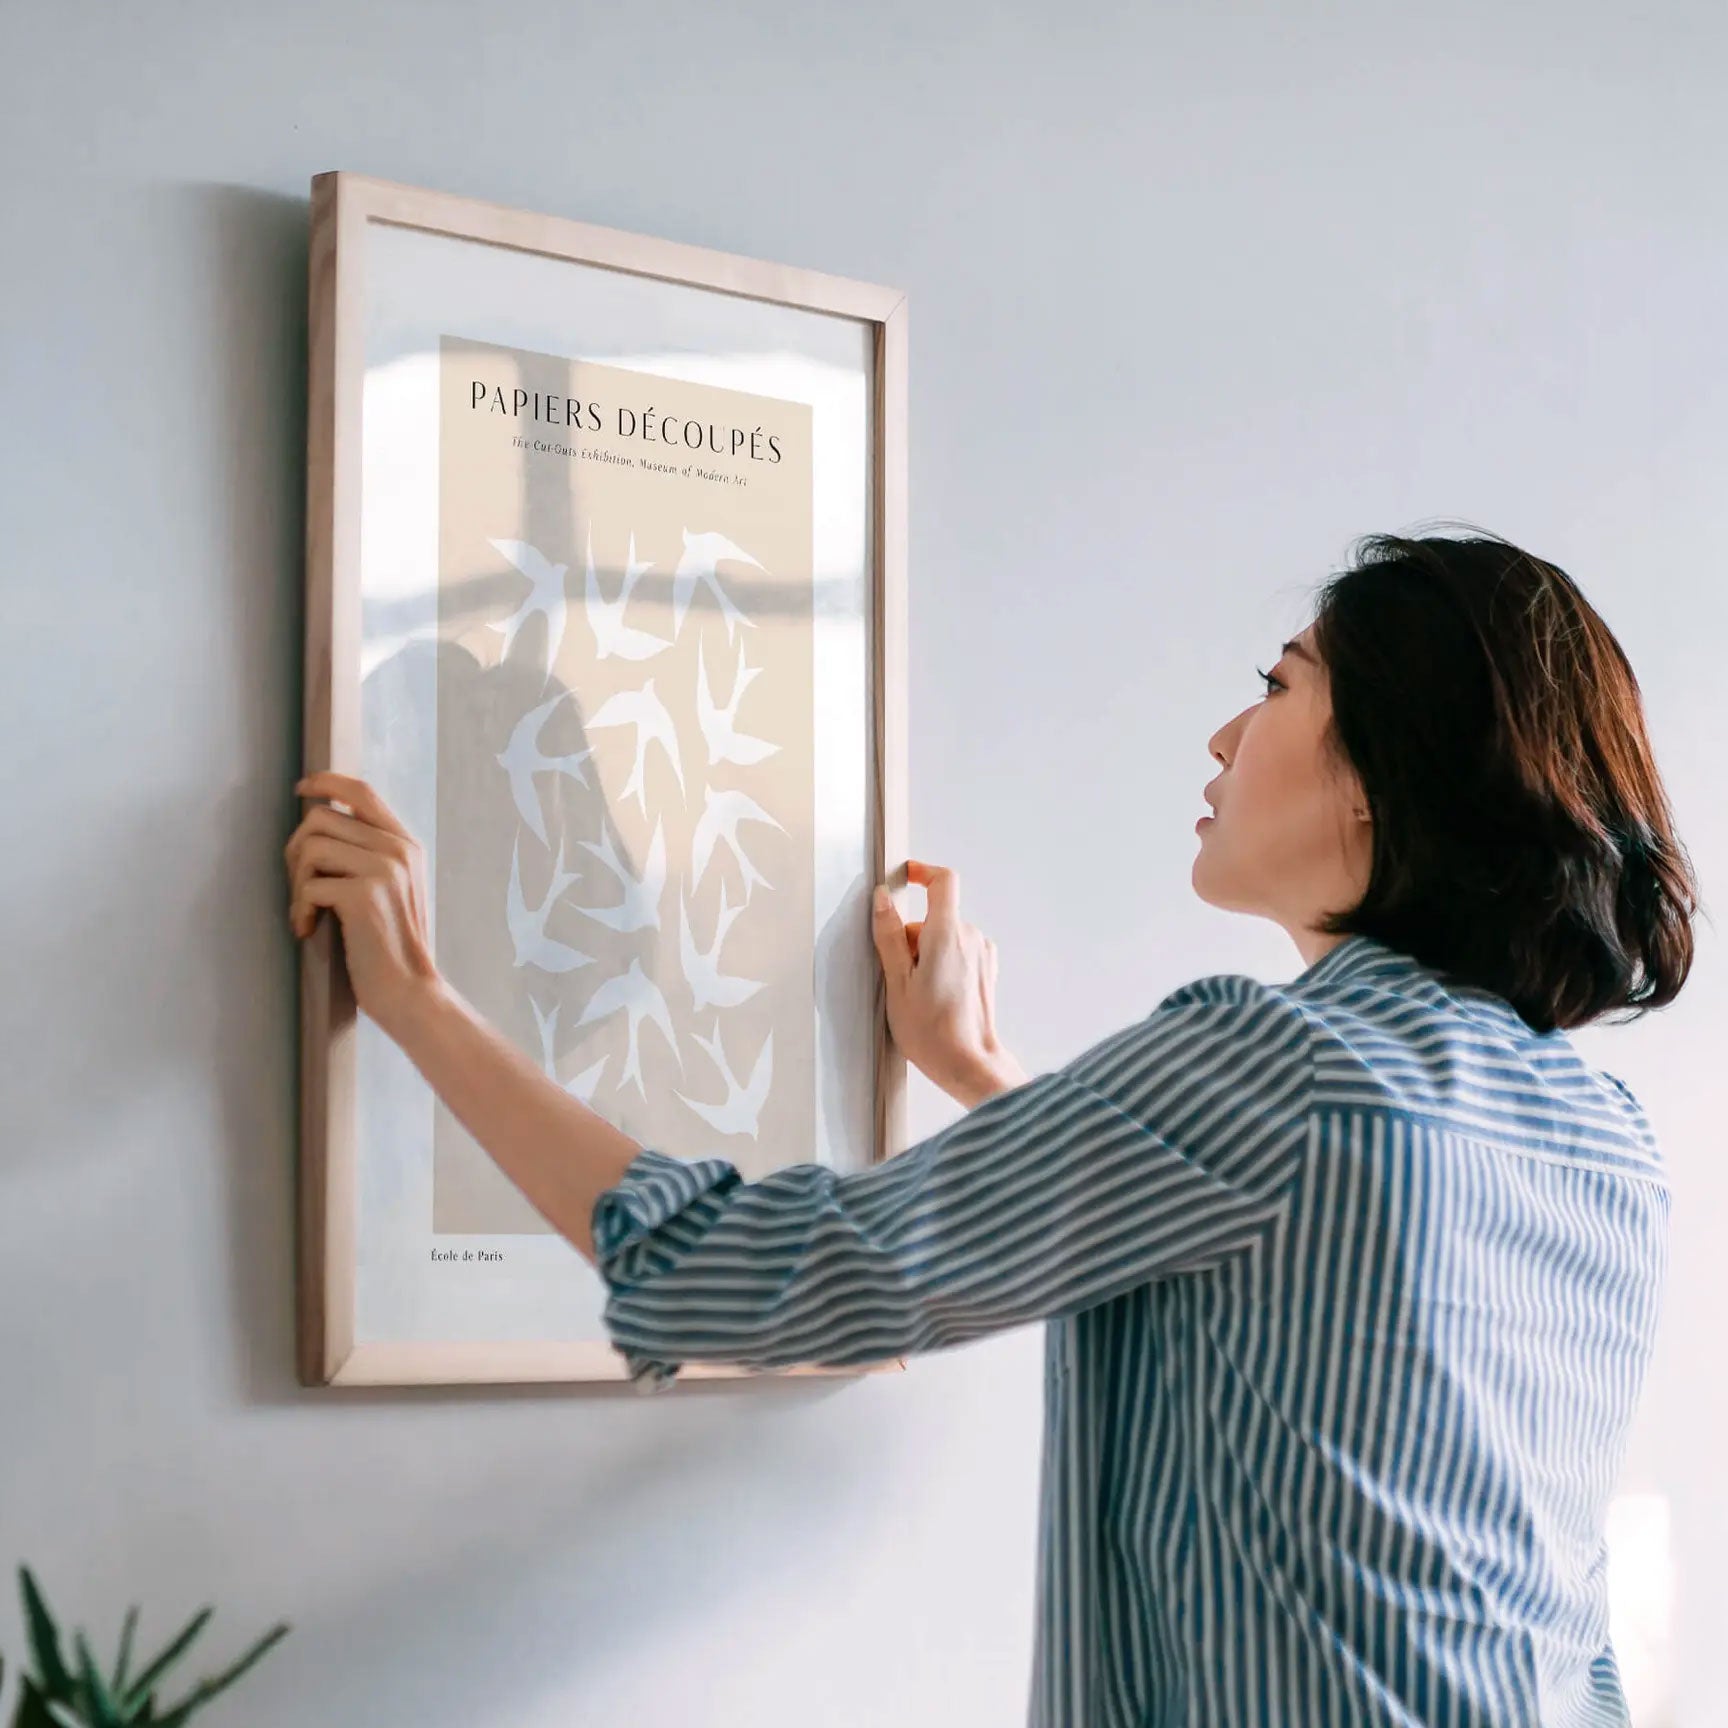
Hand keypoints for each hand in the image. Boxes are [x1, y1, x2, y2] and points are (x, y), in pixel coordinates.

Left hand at [285, 771, 442, 1035]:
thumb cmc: (391, 947)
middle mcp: (398, 850)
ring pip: (311, 846)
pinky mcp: (365, 895)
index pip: (361, 792)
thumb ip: (370, 854)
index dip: (326, 782)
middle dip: (296, 849)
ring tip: (305, 911)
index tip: (301, 789)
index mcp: (406, 845)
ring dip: (296, 882)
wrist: (410, 991)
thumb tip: (320, 823)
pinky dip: (299, 909)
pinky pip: (310, 884)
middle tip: (299, 885)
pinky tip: (308, 929)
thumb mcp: (392, 889)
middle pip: (322, 817)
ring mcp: (384, 870)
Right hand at [871, 859, 1027, 1108]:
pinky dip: (941, 964)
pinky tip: (934, 996)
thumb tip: (882, 900)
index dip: (922, 872)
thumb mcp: (897, 981)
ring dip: (926, 954)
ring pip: (945, 937)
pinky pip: (958, 952)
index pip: (943, 881)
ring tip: (917, 993)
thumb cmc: (932, 1031)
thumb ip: (889, 935)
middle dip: (912, 937)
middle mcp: (971, 938)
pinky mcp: (986, 970)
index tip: (905, 876)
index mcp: (947, 934)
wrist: (969, 1063)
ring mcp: (982, 954)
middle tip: (900, 975)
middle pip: (935, 917)